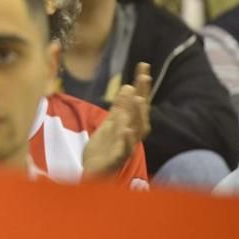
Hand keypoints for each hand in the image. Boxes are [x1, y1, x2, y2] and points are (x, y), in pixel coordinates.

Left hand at [83, 62, 151, 176]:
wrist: (93, 173)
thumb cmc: (104, 149)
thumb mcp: (110, 124)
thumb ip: (119, 108)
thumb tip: (128, 87)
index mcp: (130, 124)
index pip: (138, 101)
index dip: (142, 84)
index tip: (143, 65)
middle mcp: (132, 134)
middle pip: (141, 113)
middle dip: (144, 94)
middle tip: (145, 76)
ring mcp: (126, 146)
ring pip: (136, 129)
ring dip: (138, 114)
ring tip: (139, 98)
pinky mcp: (117, 158)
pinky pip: (124, 149)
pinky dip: (126, 139)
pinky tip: (125, 128)